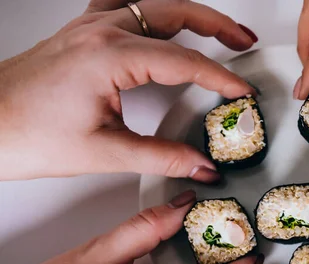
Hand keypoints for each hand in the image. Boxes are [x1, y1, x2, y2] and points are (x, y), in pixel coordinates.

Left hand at [0, 0, 257, 180]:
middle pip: (175, 13)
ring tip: (218, 28)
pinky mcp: (81, 33)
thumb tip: (202, 166)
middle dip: (217, 26)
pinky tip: (161, 20)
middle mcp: (100, 31)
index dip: (221, 77)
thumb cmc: (27, 135)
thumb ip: (162, 157)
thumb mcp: (104, 152)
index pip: (184, 61)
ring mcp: (89, 26)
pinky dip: (153, 9)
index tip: (243, 92)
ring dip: (189, 12)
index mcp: (109, 56)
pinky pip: (124, 4)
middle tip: (246, 42)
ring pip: (152, 3)